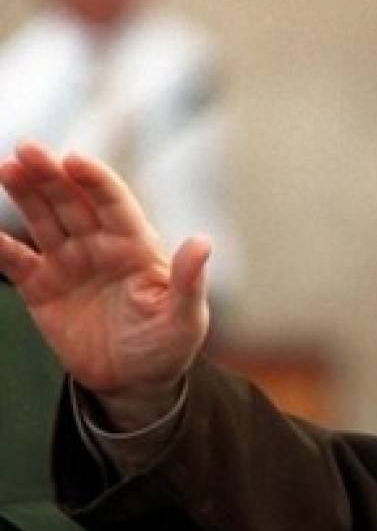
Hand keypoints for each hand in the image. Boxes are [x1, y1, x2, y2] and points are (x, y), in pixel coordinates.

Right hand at [0, 141, 210, 430]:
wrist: (135, 381)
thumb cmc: (169, 344)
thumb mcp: (185, 317)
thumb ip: (188, 280)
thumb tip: (202, 242)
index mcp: (136, 245)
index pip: (114, 204)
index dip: (95, 180)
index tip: (74, 159)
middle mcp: (101, 246)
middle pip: (73, 202)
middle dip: (51, 175)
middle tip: (27, 148)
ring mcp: (70, 263)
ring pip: (44, 220)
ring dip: (25, 194)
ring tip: (7, 168)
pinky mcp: (42, 288)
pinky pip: (17, 262)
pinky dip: (0, 247)